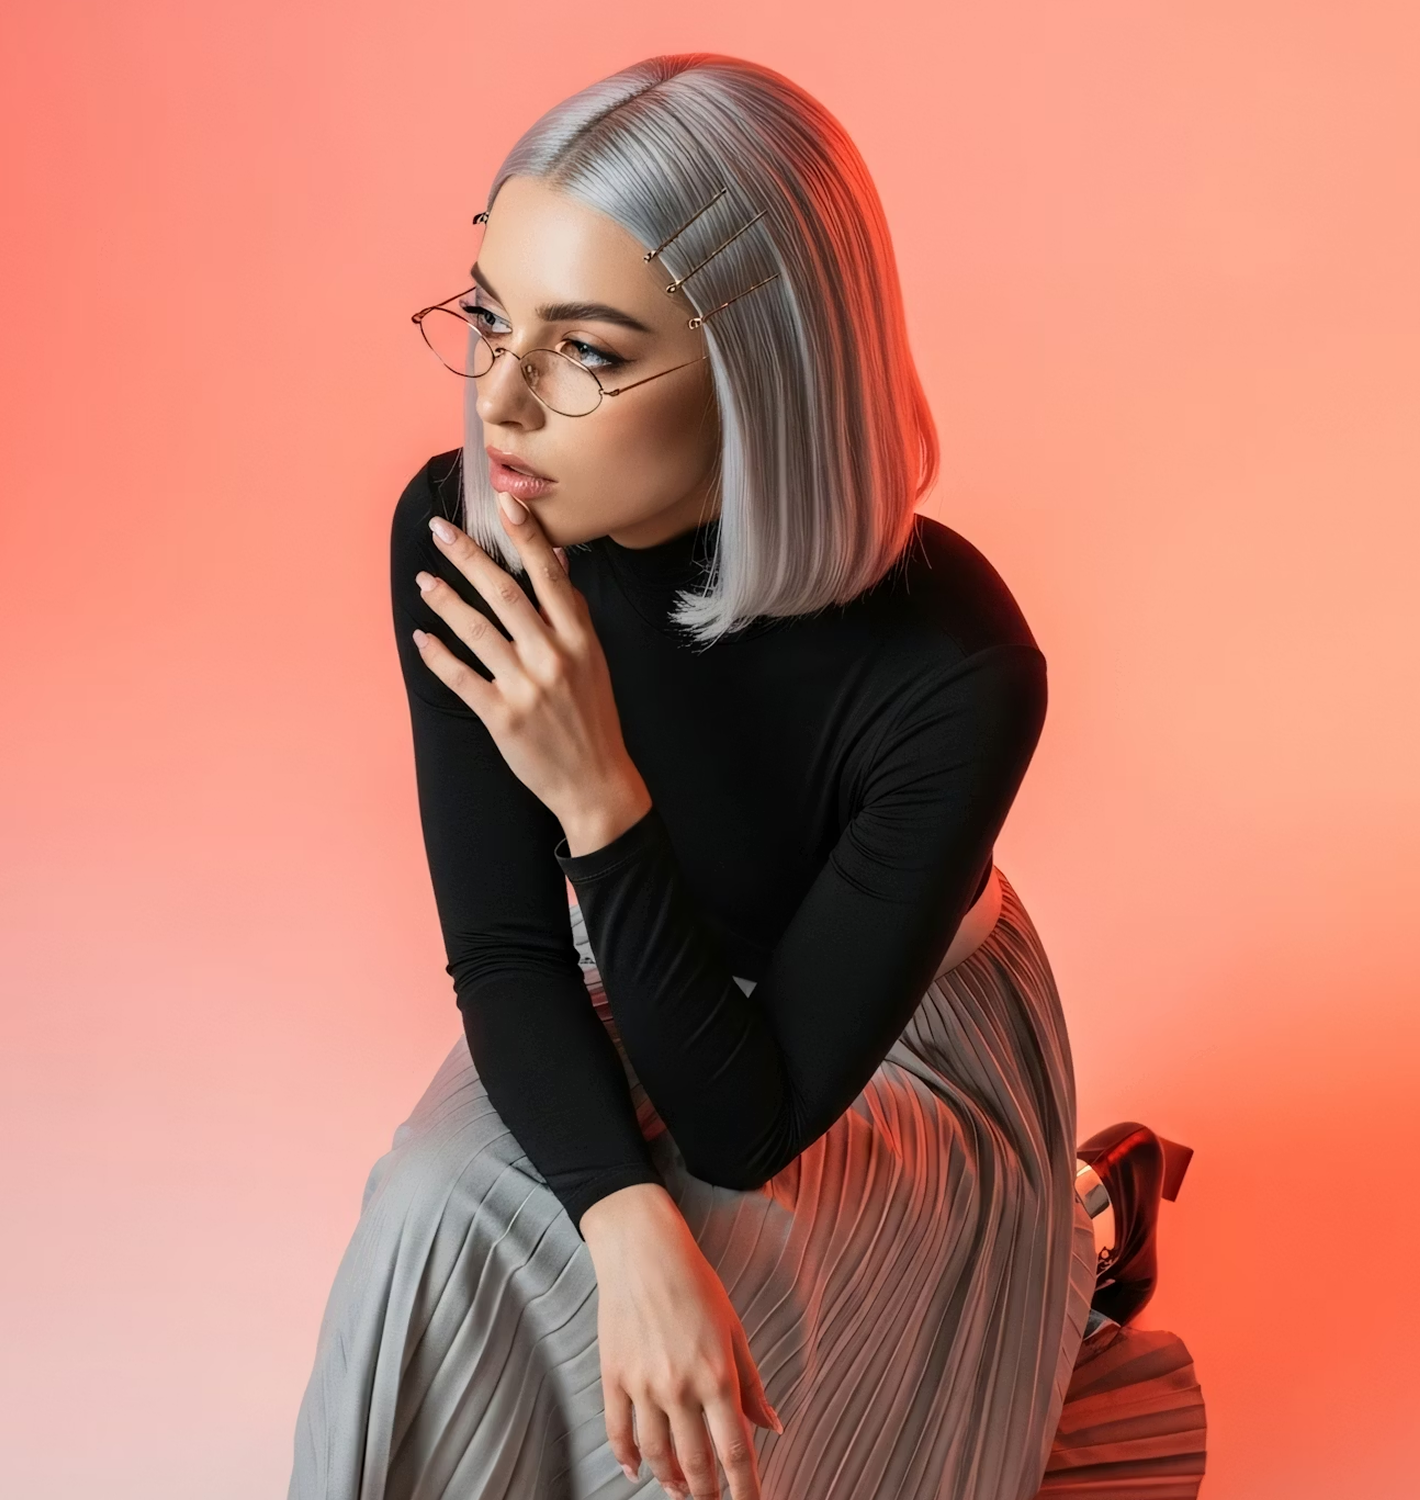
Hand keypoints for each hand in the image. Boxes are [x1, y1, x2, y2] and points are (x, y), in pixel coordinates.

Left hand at [412, 494, 648, 835]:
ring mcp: (528, 688)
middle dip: (469, 557)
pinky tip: (422, 636)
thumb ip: (571, 612)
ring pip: (476, 630)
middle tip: (440, 531)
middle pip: (504, 594)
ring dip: (445, 600)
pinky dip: (437, 655)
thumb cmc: (592, 717)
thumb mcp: (594, 660)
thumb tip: (555, 560)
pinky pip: (461, 677)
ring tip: (424, 579)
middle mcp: (555, 658)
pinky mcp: (503, 718)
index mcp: (580, 640)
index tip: (504, 504)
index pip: (549, 576)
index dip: (526, 537)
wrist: (596, 783)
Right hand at [584, 1187, 780, 1499]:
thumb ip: (751, 1383)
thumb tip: (772, 1426)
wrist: (642, 1250)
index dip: (746, 1490)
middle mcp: (680, 1387)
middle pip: (696, 1463)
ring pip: (657, 1455)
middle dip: (707, 1493)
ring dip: (671, 1481)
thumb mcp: (733, 1329)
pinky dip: (626, 1459)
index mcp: (717, 1376)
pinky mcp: (613, 1377)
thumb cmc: (694, 1282)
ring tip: (680, 1492)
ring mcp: (643, 1385)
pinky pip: (618, 1432)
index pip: (736, 1452)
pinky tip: (636, 1472)